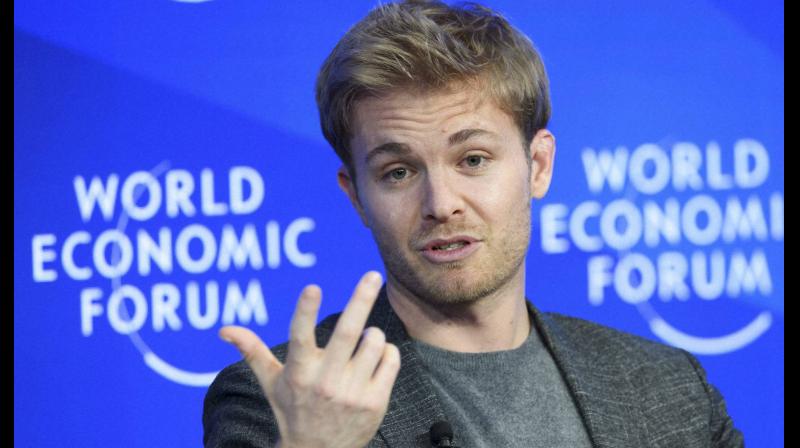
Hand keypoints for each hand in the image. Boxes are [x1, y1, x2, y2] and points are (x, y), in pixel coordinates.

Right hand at [219, 271, 400, 447]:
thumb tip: (224, 330)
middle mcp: (325, 381)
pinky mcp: (375, 402)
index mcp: (299, 371)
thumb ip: (253, 351)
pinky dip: (386, 350)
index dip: (306, 311)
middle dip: (360, 300)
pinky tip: (376, 357)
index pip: (300, 336)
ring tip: (363, 339)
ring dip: (372, 333)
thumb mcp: (272, 383)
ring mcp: (352, 393)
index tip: (313, 286)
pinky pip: (390, 359)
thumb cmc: (293, 410)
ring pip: (373, 342)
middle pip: (347, 333)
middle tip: (372, 275)